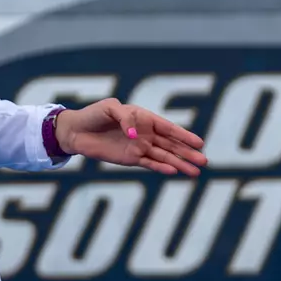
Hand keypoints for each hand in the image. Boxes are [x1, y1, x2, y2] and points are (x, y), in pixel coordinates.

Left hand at [55, 99, 206, 175]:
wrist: (77, 131)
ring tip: (195, 172)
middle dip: (187, 153)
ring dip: (179, 164)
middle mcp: (145, 134)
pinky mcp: (130, 159)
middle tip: (204, 161)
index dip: (184, 136)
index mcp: (144, 118)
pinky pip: (149, 164)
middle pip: (171, 145)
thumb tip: (136, 136)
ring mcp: (139, 147)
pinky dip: (161, 168)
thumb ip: (126, 119)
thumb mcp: (110, 108)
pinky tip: (173, 172)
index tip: (199, 143)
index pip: (169, 128)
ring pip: (164, 157)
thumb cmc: (94, 115)